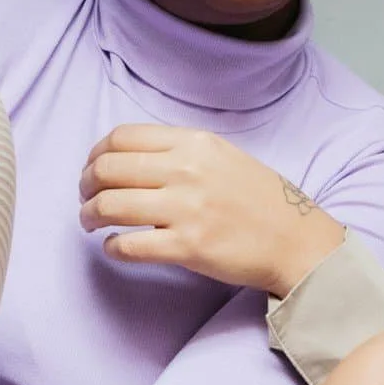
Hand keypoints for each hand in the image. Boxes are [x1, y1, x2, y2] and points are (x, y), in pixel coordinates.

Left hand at [79, 124, 344, 296]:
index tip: (92, 169)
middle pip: (107, 168)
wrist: (298, 240)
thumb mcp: (225, 156)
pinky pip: (128, 245)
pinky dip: (112, 247)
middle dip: (85, 185)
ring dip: (90, 215)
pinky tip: (115, 247)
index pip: (122, 137)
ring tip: (92, 223)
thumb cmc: (262, 200)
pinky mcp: (188, 247)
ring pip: (108, 205)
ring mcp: (186, 209)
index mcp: (196, 142)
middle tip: (86, 198)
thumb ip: (181, 151)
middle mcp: (187, 170)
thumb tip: (130, 158)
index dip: (95, 154)